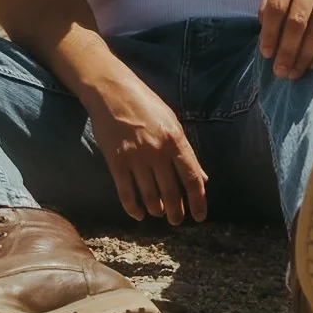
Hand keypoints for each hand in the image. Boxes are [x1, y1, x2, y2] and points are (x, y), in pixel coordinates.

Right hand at [89, 77, 208, 225]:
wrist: (111, 91)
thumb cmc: (145, 104)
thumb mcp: (172, 122)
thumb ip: (186, 151)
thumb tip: (202, 178)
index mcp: (175, 140)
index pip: (192, 178)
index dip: (198, 201)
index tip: (200, 217)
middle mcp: (157, 151)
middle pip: (171, 192)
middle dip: (176, 212)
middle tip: (176, 220)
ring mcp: (135, 157)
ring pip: (150, 196)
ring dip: (156, 210)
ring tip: (159, 213)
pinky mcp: (116, 161)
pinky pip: (126, 192)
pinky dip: (133, 208)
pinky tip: (138, 214)